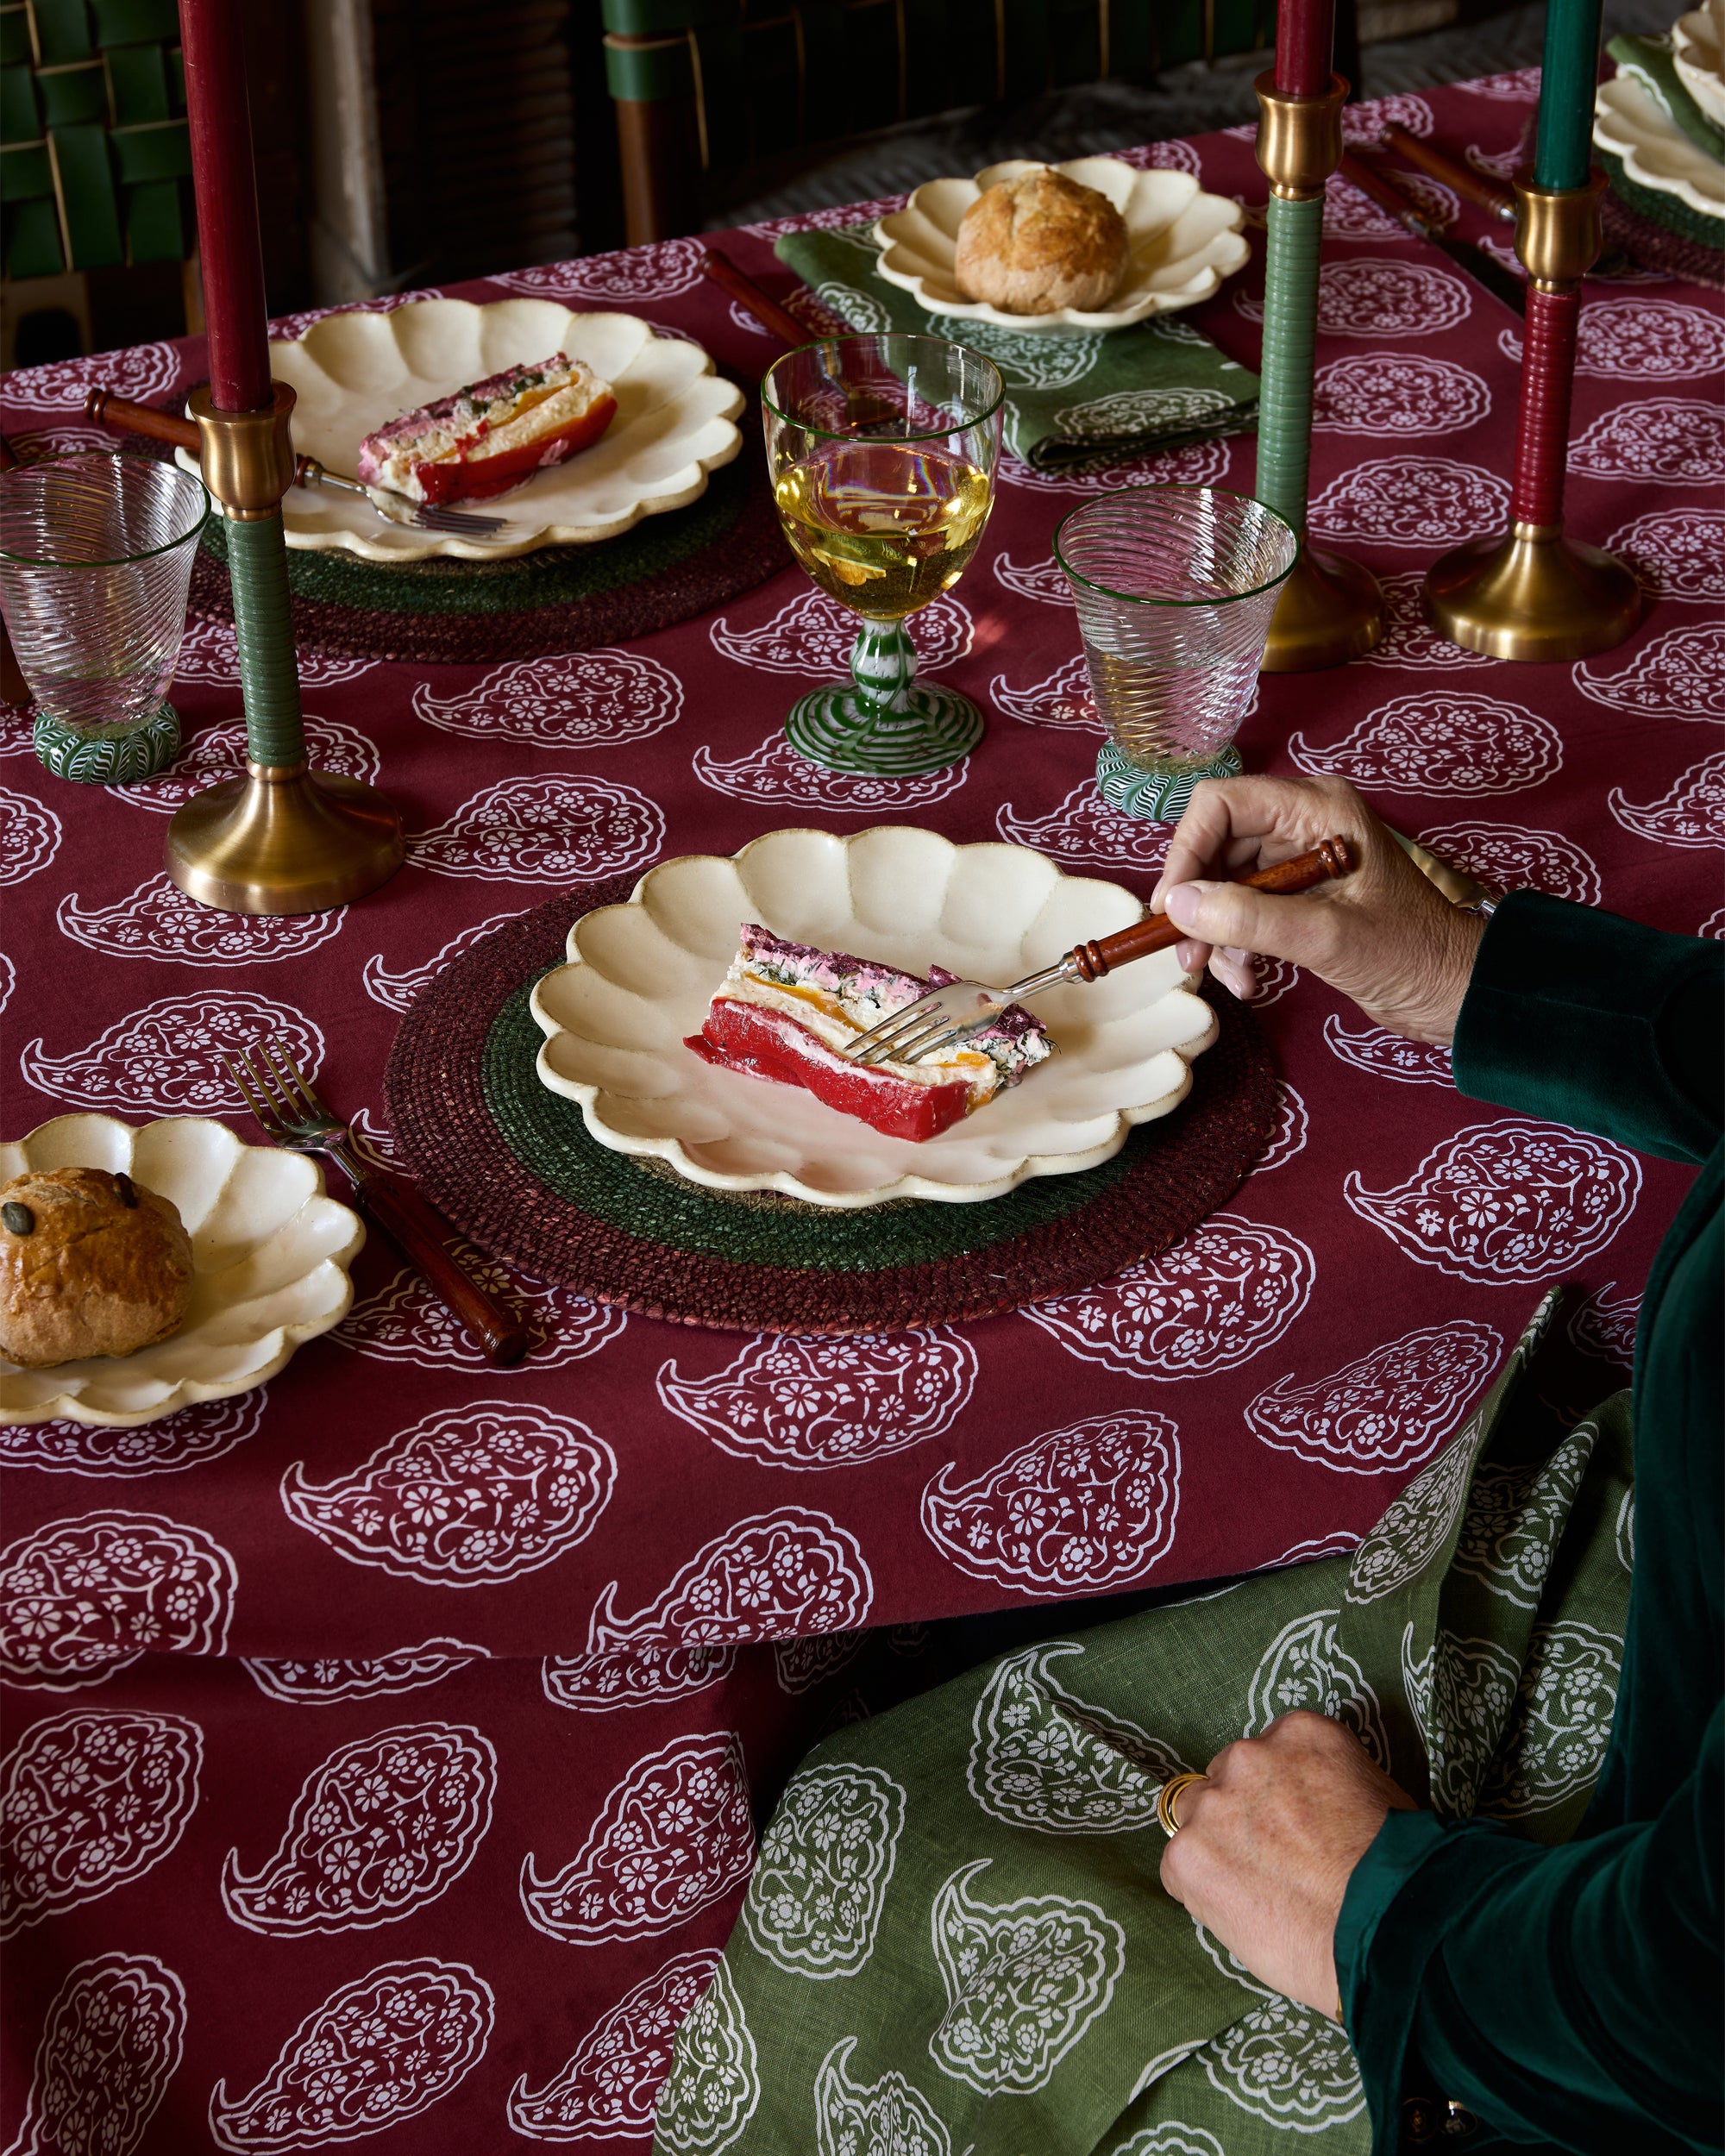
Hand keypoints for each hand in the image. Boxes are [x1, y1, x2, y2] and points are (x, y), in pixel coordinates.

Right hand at [1149, 774, 1485, 1044]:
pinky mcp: (1299, 894)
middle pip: (1216, 844)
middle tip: (1189, 955)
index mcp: (1317, 809)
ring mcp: (1300, 859)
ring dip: (1217, 932)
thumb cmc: (1411, 955)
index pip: (1222, 804)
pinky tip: (1250, 977)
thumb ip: (1250, 918)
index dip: (1187, 851)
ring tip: (1231, 977)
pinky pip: (1244, 908)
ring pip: (1224, 882)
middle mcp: (1304, 823)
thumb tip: (1181, 905)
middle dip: (1200, 902)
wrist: (1454, 992)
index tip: (1174, 908)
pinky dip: (1237, 944)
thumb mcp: (1326, 937)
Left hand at [1160, 1711, 1416, 2019]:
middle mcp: (1249, 1755)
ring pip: (1196, 1819)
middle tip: (1274, 1863)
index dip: (1278, 1797)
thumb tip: (1319, 1811)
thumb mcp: (1380, 1797)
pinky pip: (1180, 1869)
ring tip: (1259, 1894)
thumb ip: (1331, 1785)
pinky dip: (1203, 1892)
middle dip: (1242, 1816)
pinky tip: (1244, 1915)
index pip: (1269, 1754)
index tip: (1293, 1827)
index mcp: (1301, 1733)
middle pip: (1226, 1780)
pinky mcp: (1187, 1854)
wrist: (1383, 1932)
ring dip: (1216, 1848)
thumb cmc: (1400, 1875)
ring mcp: (1214, 1803)